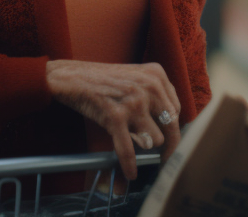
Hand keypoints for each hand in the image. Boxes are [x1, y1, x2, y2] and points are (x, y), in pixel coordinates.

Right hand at [46, 60, 180, 179]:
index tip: (169, 139)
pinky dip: (129, 164)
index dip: (172, 128)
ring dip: (142, 145)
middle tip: (163, 158)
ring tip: (130, 141)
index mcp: (156, 75)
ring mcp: (133, 102)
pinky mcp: (116, 117)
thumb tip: (170, 123)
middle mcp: (149, 87)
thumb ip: (154, 94)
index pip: (176, 109)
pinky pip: (128, 150)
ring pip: (153, 140)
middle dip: (167, 146)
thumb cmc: (101, 80)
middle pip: (170, 126)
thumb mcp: (134, 77)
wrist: (71, 77)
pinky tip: (130, 172)